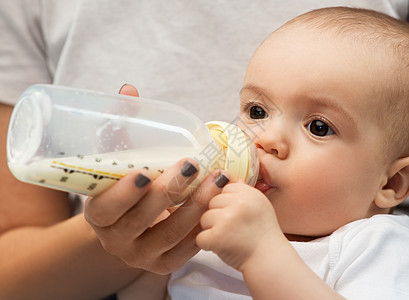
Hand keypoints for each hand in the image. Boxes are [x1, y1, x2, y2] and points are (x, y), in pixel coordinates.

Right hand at [84, 84, 227, 273]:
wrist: (132, 220)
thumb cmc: (125, 183)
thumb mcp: (118, 157)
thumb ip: (121, 126)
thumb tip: (129, 91)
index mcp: (98, 215)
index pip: (105, 209)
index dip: (123, 194)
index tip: (145, 172)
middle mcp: (116, 240)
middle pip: (141, 222)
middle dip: (168, 193)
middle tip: (191, 166)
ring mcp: (141, 255)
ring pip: (169, 236)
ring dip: (195, 207)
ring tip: (217, 180)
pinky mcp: (164, 263)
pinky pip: (186, 248)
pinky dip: (204, 225)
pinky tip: (219, 202)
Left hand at [196, 181, 283, 270]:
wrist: (269, 260)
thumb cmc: (263, 235)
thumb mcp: (260, 206)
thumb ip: (243, 192)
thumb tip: (226, 176)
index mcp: (249, 193)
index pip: (224, 188)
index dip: (226, 203)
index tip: (236, 215)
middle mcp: (239, 203)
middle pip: (212, 202)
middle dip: (217, 216)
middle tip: (233, 229)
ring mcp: (227, 219)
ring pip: (204, 218)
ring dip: (211, 230)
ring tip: (228, 238)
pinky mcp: (217, 237)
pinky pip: (200, 237)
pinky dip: (208, 245)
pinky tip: (222, 247)